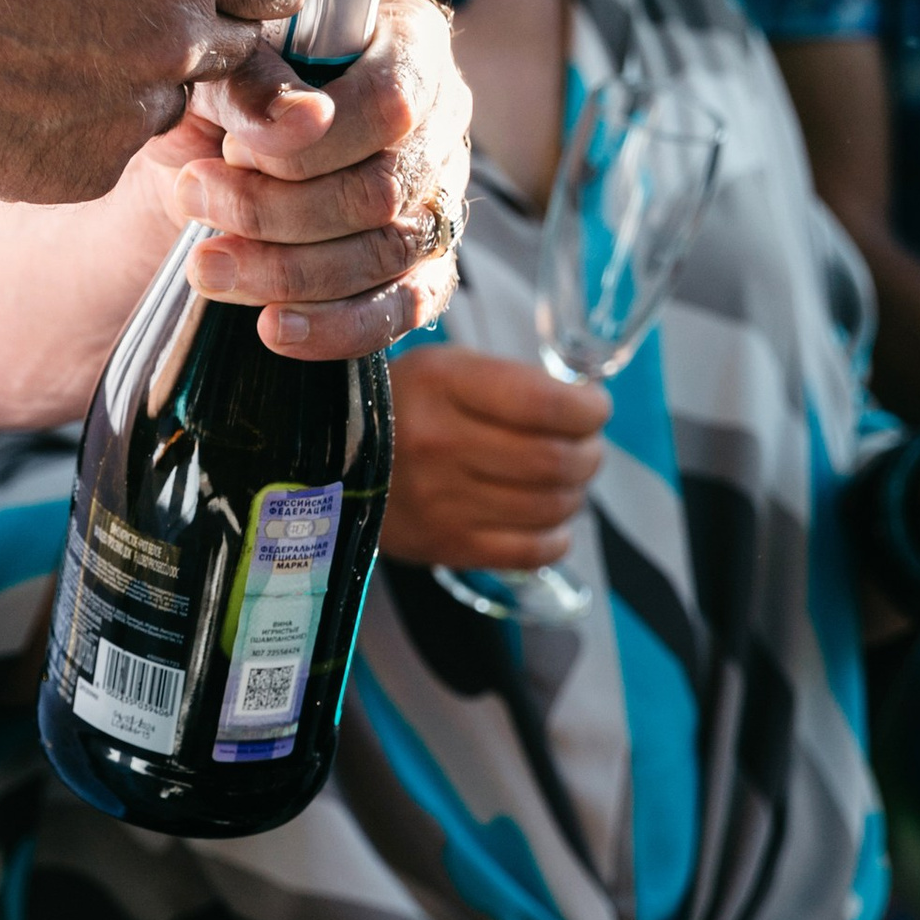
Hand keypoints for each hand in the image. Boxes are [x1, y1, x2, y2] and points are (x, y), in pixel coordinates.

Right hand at [0, 0, 308, 204]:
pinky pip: (116, 141)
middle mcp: (169, 40)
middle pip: (241, 38)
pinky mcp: (81, 173)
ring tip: (42, 27)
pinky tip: (15, 75)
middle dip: (195, 13)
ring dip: (139, 67)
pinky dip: (84, 115)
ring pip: (177, 93)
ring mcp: (126, 115)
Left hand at [161, 0, 471, 362]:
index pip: (389, 104)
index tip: (229, 150)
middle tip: (193, 200)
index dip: (311, 144)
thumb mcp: (219, 69)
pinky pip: (407, 308)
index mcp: (409, 45)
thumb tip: (300, 120)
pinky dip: (337, 326)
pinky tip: (273, 328)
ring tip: (207, 267)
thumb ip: (250, 83)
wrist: (206, 152)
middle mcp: (440, 120)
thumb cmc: (225, 93)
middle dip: (277, 209)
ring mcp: (440, 197)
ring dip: (287, 270)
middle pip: (383, 188)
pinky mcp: (426, 265)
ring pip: (387, 252)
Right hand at [376, 346, 608, 571]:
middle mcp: (439, 442)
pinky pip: (530, 552)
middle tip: (586, 447)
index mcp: (442, 383)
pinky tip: (547, 520)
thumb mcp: (445, 368)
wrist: (325, 462)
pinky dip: (556, 538)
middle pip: (556, 460)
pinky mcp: (444, 545)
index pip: (546, 404)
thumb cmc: (405, 406)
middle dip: (590, 453)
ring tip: (564, 481)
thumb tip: (585, 408)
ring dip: (575, 494)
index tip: (594, 408)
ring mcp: (441, 500)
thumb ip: (513, 382)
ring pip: (551, 507)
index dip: (589, 410)